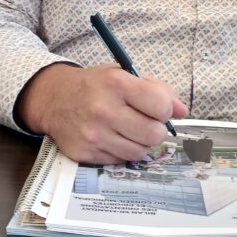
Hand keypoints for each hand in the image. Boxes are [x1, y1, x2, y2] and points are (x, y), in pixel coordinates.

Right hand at [15, 63, 189, 164]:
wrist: (54, 98)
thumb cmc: (95, 86)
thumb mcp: (124, 75)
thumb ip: (157, 90)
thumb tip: (182, 111)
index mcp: (116, 83)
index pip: (160, 106)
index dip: (165, 110)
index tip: (157, 108)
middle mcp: (103, 109)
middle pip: (154, 134)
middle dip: (156, 130)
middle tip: (146, 123)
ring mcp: (93, 134)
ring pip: (139, 152)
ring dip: (140, 143)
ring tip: (129, 130)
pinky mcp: (84, 153)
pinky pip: (119, 161)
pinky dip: (122, 151)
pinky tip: (113, 138)